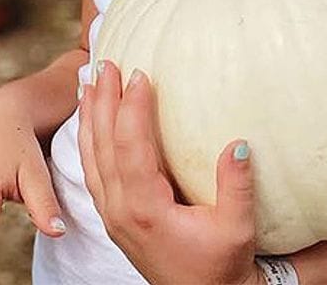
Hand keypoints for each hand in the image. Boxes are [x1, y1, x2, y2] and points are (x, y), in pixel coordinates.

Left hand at [79, 61, 259, 284]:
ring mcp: (112, 214)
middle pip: (101, 146)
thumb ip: (236, 187)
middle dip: (102, 101)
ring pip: (91, 157)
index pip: (130, 148)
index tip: (139, 73)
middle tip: (105, 62)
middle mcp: (120, 210)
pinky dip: (90, 138)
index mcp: (145, 210)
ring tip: (88, 79)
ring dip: (89, 116)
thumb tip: (238, 143)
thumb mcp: (237, 229)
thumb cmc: (222, 265)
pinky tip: (93, 118)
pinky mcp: (114, 215)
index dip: (131, 108)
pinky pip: (94, 168)